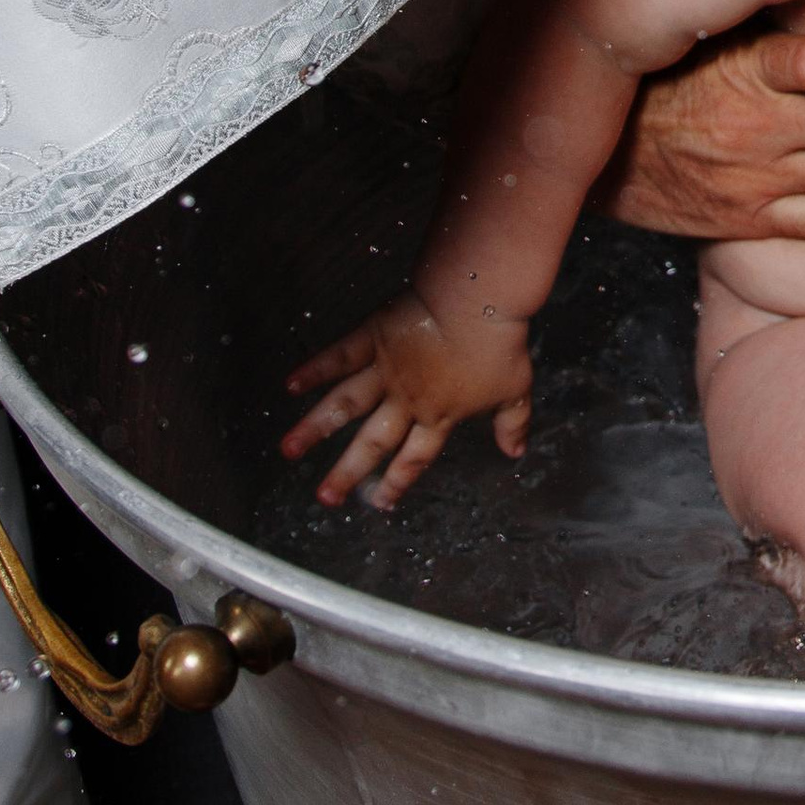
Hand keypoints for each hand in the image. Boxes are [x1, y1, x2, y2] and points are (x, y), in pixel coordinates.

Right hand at [281, 289, 533, 509]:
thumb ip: (512, 423)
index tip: (379, 503)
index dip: (396, 482)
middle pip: (371, 443)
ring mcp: (385, 370)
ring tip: (288, 449)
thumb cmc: (499, 345)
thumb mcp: (516, 390)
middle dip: (346, 473)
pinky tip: (290, 384)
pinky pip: (339, 357)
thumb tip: (516, 452)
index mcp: (438, 416)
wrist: (478, 302)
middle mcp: (405, 400)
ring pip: (344, 406)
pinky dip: (314, 369)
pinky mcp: (373, 337)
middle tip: (323, 497)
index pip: (413, 458)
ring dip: (315, 428)